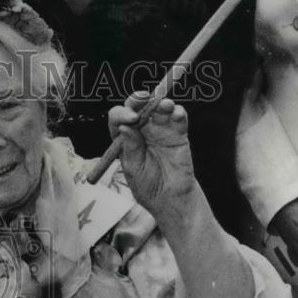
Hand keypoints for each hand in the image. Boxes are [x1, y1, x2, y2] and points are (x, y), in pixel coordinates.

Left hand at [109, 92, 195, 212]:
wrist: (170, 198)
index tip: (130, 119)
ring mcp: (161, 130)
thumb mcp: (134, 171)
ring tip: (165, 106)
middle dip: (138, 100)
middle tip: (142, 99)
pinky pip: (178, 118)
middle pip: (138, 107)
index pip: (118, 119)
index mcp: (125, 138)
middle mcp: (142, 130)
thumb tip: (125, 128)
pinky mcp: (178, 133)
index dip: (122, 115)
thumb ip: (131, 149)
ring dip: (161, 102)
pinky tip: (177, 114)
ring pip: (159, 108)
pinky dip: (178, 112)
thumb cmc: (148, 186)